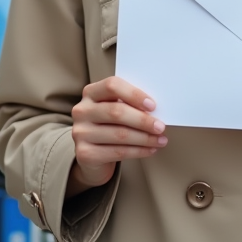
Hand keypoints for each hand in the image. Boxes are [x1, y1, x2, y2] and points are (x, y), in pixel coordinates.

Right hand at [67, 77, 166, 195]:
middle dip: (143, 120)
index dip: (134, 94)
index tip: (153, 106)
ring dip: (145, 138)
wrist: (92, 155)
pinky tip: (150, 150)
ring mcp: (81, 132)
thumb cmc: (109, 126)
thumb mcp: (115, 108)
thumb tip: (157, 110)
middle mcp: (82, 110)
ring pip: (119, 134)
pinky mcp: (85, 154)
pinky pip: (117, 152)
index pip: (112, 85)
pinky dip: (138, 151)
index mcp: (90, 92)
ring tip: (160, 140)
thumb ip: (129, 103)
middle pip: (116, 112)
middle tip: (160, 127)